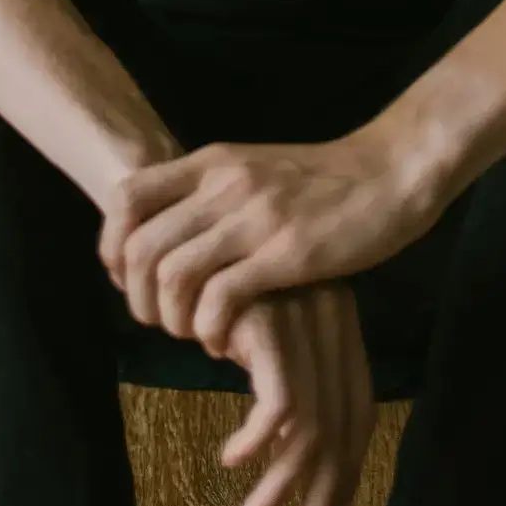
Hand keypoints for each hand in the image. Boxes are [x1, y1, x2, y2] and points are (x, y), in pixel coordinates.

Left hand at [97, 125, 435, 354]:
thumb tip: (170, 234)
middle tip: (163, 324)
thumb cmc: (327, 180)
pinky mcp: (287, 252)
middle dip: (138, 301)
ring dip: (172, 321)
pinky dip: (210, 331)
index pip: (125, 197)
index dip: (111, 248)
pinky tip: (228, 342)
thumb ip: (214, 192)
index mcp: (212, 162)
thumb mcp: (257, 170)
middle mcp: (223, 184)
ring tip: (196, 335)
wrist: (393, 171)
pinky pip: (219, 300)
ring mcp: (254, 217)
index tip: (130, 282)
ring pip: (171, 277)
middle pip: (138, 249)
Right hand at [219, 282, 376, 505]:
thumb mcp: (262, 328)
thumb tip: (292, 450)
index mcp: (340, 324)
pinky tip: (230, 457)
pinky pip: (280, 403)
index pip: (359, 416)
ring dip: (282, 485)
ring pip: (313, 427)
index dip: (346, 476)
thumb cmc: (215, 277)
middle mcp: (333, 321)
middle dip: (326, 500)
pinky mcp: (271, 320)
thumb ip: (284, 371)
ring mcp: (304, 318)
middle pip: (346, 430)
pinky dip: (258, 441)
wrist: (179, 212)